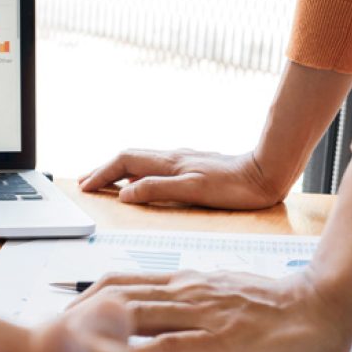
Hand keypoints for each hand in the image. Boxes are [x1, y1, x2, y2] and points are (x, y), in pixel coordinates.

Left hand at [68, 269, 351, 351]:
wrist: (324, 304)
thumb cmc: (270, 308)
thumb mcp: (213, 294)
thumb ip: (175, 304)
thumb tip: (131, 318)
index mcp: (181, 283)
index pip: (115, 284)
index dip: (76, 302)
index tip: (47, 325)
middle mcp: (185, 293)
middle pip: (113, 297)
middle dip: (70, 319)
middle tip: (37, 344)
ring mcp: (203, 314)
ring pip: (135, 315)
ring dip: (91, 334)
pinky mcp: (224, 341)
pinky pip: (174, 346)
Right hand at [79, 148, 286, 208]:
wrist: (266, 173)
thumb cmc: (234, 187)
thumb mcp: (193, 190)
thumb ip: (157, 190)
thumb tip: (125, 194)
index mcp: (169, 163)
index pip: (124, 163)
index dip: (101, 174)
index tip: (85, 187)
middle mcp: (173, 158)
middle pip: (128, 158)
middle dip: (103, 169)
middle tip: (85, 182)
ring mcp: (183, 160)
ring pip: (141, 161)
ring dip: (118, 170)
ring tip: (105, 181)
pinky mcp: (194, 166)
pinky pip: (155, 166)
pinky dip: (137, 172)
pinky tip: (141, 180)